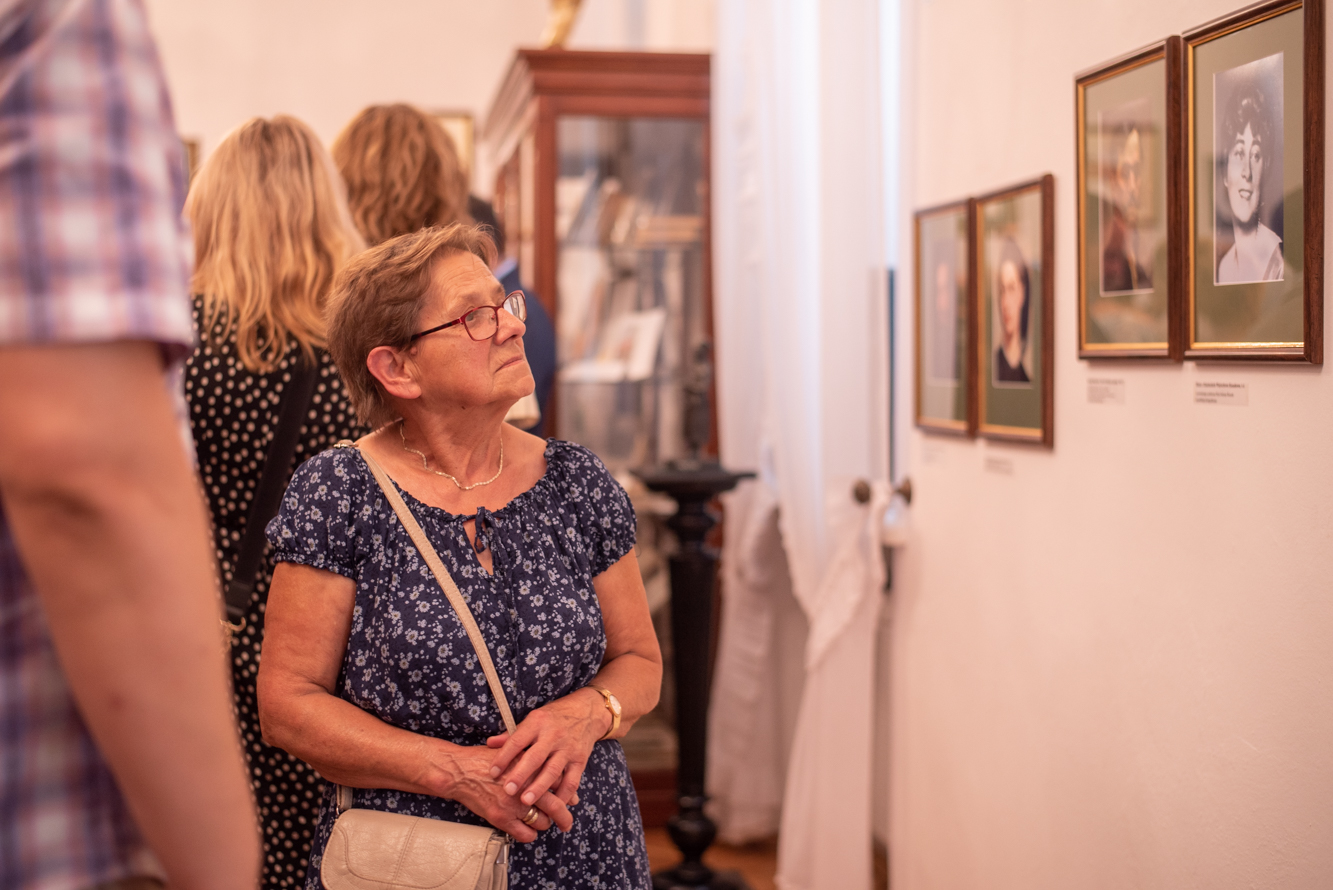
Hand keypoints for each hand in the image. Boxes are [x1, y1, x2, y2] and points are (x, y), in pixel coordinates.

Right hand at [442, 745, 572, 841]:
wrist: (460, 771)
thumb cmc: (484, 760)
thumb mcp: (513, 752)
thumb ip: (532, 761)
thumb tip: (552, 771)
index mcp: (531, 767)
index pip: (559, 782)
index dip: (567, 793)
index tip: (570, 800)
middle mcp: (525, 786)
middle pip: (556, 806)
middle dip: (564, 817)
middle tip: (566, 823)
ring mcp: (514, 803)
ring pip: (541, 822)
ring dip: (543, 824)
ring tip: (540, 821)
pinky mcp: (502, 817)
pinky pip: (524, 834)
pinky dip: (529, 835)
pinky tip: (527, 831)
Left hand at [486, 688, 608, 808]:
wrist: (587, 712)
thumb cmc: (554, 717)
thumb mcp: (534, 719)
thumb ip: (513, 735)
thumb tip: (490, 744)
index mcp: (537, 723)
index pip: (517, 740)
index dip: (504, 756)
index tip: (492, 772)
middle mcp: (553, 735)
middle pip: (535, 757)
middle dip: (521, 774)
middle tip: (508, 790)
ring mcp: (568, 749)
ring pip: (553, 771)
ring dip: (540, 787)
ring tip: (526, 801)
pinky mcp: (580, 760)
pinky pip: (572, 780)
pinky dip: (563, 795)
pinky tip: (554, 805)